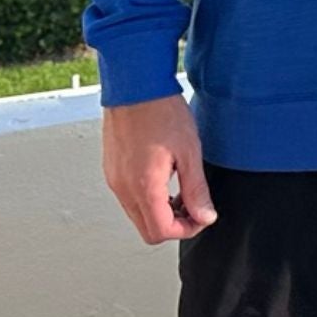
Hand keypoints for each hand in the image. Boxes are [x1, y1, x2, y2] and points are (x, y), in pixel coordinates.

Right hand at [102, 92, 217, 243]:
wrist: (135, 84)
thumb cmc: (160, 110)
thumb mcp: (189, 151)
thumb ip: (196, 189)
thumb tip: (205, 215)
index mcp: (143, 187)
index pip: (162, 232)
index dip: (187, 229)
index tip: (202, 215)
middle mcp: (123, 188)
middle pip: (147, 229)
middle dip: (173, 224)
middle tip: (192, 206)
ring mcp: (114, 179)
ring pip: (137, 214)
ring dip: (160, 211)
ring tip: (180, 189)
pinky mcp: (112, 169)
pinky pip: (129, 197)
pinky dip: (148, 197)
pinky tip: (164, 177)